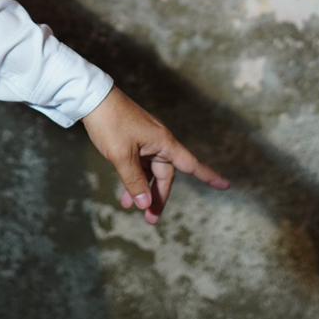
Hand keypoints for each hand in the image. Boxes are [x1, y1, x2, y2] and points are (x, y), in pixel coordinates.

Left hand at [81, 87, 228, 223]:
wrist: (93, 99)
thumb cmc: (111, 124)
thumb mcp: (122, 156)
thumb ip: (134, 181)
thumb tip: (145, 204)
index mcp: (164, 143)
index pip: (191, 164)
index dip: (208, 176)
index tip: (226, 186)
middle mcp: (159, 143)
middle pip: (166, 176)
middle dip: (159, 197)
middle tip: (150, 219)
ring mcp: (146, 142)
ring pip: (151, 173)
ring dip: (144, 191)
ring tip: (134, 210)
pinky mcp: (134, 142)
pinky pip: (140, 166)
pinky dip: (135, 180)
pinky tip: (125, 195)